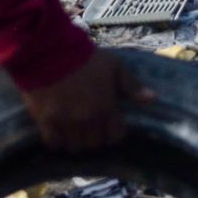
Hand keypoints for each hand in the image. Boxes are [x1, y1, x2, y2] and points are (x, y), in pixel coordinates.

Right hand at [20, 49, 154, 151]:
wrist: (49, 50)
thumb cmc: (85, 58)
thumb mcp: (114, 65)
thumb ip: (131, 85)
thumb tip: (151, 99)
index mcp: (106, 108)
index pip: (115, 136)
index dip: (113, 131)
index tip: (109, 124)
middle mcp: (87, 120)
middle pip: (95, 144)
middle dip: (95, 137)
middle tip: (90, 125)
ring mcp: (66, 123)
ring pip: (75, 147)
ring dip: (76, 140)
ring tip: (74, 130)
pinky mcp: (46, 121)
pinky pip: (53, 143)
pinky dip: (57, 140)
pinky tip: (57, 131)